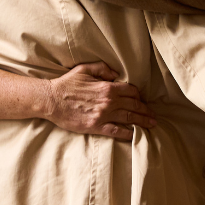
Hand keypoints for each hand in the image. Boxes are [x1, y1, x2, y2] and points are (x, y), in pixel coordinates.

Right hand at [43, 62, 157, 141]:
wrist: (51, 100)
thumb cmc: (66, 84)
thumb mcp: (85, 69)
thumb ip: (103, 69)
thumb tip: (117, 74)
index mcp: (107, 87)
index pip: (131, 91)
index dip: (138, 95)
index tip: (141, 100)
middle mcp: (109, 101)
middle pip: (134, 105)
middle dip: (146, 111)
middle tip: (154, 116)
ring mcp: (103, 115)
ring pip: (129, 118)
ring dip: (142, 121)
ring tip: (151, 124)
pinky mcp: (96, 126)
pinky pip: (117, 131)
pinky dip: (128, 133)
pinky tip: (135, 135)